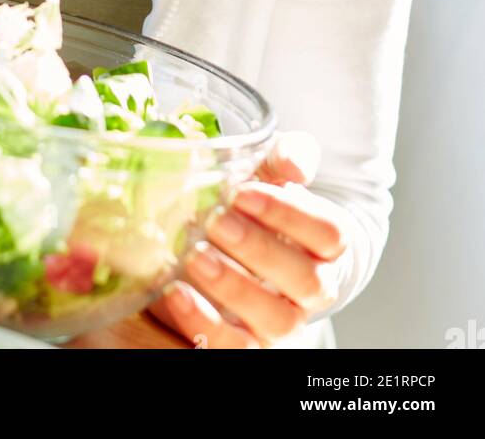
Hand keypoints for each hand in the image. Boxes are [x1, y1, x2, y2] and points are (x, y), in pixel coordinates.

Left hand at [149, 131, 350, 347]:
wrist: (238, 244)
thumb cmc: (260, 203)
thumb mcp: (270, 172)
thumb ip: (285, 157)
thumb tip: (293, 163)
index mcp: (327, 244)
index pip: (329, 233)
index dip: (290, 214)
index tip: (242, 193)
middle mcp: (314, 288)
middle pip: (306, 279)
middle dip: (259, 249)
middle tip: (215, 220)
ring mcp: (284, 320)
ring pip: (276, 320)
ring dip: (233, 287)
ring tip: (193, 256)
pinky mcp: (250, 343)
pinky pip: (236, 348)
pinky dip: (204, 323)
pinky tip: (175, 292)